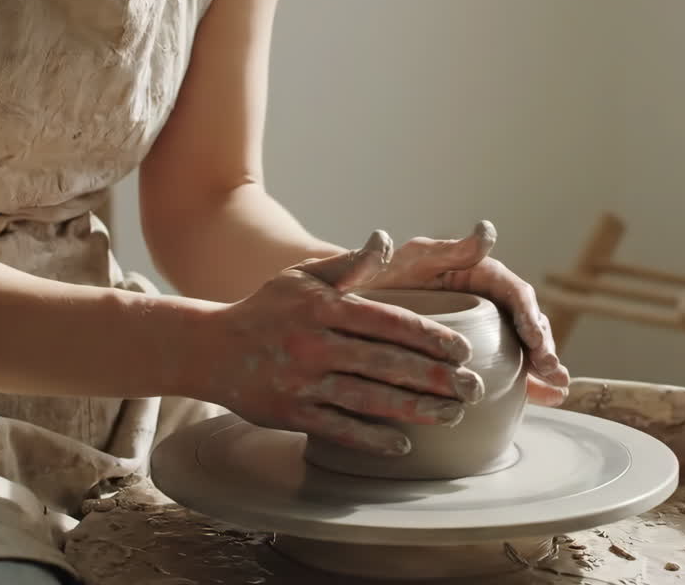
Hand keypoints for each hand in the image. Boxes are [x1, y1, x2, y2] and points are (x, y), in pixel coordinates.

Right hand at [195, 232, 486, 455]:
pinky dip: (372, 439)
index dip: (430, 337)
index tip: (463, 349)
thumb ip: (350, 264)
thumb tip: (386, 240)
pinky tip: (404, 444)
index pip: (389, 322)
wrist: (209, 349)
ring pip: (370, 399)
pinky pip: (339, 429)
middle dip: (436, 379)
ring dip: (416, 410)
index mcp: (324, 307)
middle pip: (387, 364)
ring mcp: (302, 382)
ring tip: (453, 416)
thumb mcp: (304, 277)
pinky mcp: (291, 414)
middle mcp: (315, 344)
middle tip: (474, 388)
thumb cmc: (267, 308)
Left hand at [314, 221, 570, 405]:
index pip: (511, 290)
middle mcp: (477, 294)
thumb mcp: (406, 260)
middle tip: (552, 374)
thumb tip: (488, 230)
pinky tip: (545, 399)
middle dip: (542, 346)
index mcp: (469, 269)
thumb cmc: (371, 274)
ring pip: (518, 342)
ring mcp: (473, 323)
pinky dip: (524, 380)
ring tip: (555, 390)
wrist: (340, 301)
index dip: (529, 314)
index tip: (537, 341)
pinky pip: (502, 363)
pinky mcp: (464, 348)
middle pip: (522, 318)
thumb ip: (444, 249)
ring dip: (540, 365)